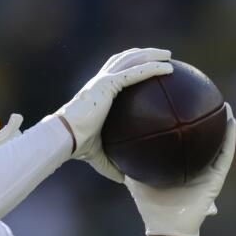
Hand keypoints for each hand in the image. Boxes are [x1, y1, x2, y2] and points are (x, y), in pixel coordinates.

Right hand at [55, 48, 172, 181]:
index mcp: (97, 92)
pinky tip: (168, 69)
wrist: (66, 137)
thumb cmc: (78, 146)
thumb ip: (112, 165)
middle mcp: (100, 81)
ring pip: (131, 59)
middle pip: (125, 59)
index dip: (130, 65)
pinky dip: (152, 69)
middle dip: (143, 53)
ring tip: (169, 55)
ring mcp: (103, 80)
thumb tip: (125, 181)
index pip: (115, 72)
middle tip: (163, 56)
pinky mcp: (106, 84)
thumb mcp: (98, 156)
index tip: (145, 65)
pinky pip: (135, 73)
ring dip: (151, 54)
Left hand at [128, 104, 235, 235]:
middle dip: (203, 117)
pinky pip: (225, 155)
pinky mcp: (217, 178)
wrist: (166, 228)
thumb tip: (113, 142)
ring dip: (223, 123)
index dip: (181, 121)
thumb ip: (127, 161)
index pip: (181, 137)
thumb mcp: (135, 178)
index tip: (178, 100)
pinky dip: (230, 138)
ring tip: (224, 103)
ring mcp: (207, 171)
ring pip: (219, 142)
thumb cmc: (151, 206)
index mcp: (178, 163)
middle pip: (201, 137)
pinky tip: (231, 120)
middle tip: (203, 95)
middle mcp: (195, 164)